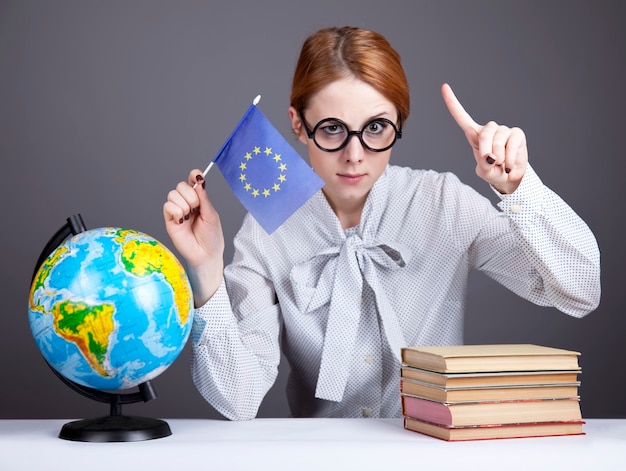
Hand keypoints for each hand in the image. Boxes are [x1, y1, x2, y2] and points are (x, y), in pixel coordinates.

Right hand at [163, 169, 224, 305]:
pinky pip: (167, 206)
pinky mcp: (169, 220)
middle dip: (190, 195)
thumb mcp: (212, 214)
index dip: (194, 176)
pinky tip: (182, 220)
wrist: (206, 254)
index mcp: (199, 200)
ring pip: (173, 194)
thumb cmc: (212, 237)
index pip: (192, 182)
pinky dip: (176, 211)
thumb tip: (199, 182)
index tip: (197, 176)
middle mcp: (187, 203)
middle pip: (181, 185)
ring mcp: (177, 211)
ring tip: (189, 216)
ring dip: (184, 204)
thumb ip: (204, 198)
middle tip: (196, 208)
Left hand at [441, 83, 527, 193]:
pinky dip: (509, 160)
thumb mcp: (483, 172)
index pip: (461, 117)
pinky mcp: (517, 134)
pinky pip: (511, 146)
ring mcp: (504, 130)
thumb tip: (491, 157)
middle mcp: (489, 129)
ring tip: (501, 164)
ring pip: (498, 141)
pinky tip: (509, 165)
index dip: (452, 103)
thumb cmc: (493, 172)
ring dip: (500, 159)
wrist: (510, 178)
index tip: (444, 86)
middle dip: (487, 153)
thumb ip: (483, 166)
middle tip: (492, 164)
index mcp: (474, 135)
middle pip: (484, 135)